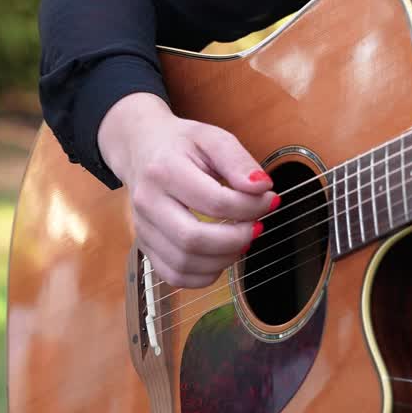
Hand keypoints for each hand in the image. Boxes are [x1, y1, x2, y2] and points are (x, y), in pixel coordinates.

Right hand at [99, 92, 276, 287]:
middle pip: (194, 240)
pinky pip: (174, 275)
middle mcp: (147, 202)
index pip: (215, 202)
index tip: (269, 200)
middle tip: (257, 227)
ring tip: (241, 240)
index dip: (251, 207)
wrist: (142, 149)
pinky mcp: (144, 245)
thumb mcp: (212, 137)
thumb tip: (262, 188)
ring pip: (184, 263)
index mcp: (164, 170)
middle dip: (237, 239)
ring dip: (223, 260)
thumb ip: (238, 161)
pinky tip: (220, 256)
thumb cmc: (181, 145)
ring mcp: (143, 227)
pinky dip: (204, 275)